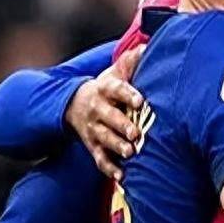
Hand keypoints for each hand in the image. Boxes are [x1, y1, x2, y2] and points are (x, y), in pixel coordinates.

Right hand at [65, 46, 144, 179]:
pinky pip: (99, 159)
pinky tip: (122, 176)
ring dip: (116, 146)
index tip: (140, 101)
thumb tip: (148, 46)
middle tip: (136, 133)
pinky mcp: (93, 146)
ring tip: (130, 152)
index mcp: (105, 89)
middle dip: (121, 125)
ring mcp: (93, 129)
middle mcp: (97, 109)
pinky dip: (109, 168)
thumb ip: (131, 61)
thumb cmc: (107, 87)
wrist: (75, 104)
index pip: (116, 90)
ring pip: (103, 138)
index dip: (128, 95)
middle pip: (108, 117)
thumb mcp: (115, 71)